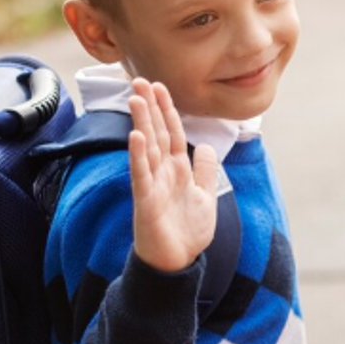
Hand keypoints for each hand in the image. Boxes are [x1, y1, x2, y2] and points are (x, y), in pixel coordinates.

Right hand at [128, 78, 218, 272]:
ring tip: (137, 99)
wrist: (178, 262)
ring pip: (147, 149)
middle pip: (157, 134)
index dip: (168, 110)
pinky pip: (141, 176)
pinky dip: (139, 157)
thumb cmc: (187, 231)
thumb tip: (208, 147)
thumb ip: (206, 172)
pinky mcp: (146, 202)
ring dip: (142, 124)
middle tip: (140, 81)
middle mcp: (163, 173)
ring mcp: (152, 186)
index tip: (160, 86)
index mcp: (178, 170)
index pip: (172, 133)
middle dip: (150, 108)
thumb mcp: (206, 196)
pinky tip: (136, 138)